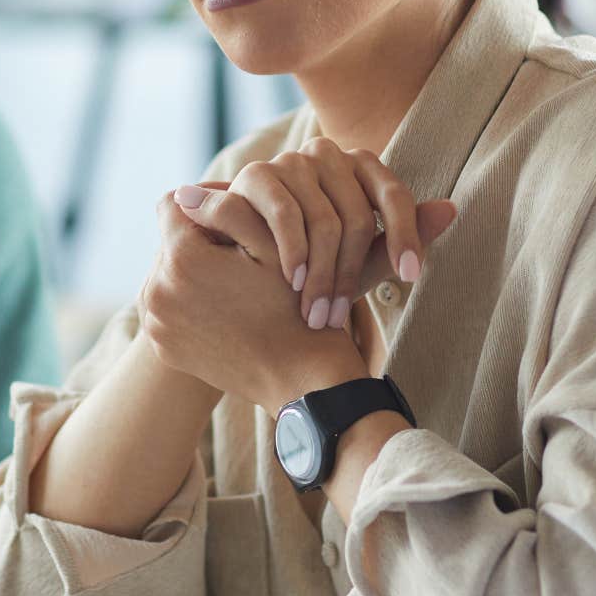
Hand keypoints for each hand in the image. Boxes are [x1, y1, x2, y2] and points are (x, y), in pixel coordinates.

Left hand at [141, 191, 450, 412]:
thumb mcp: (314, 254)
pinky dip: (195, 300)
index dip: (207, 201)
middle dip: (200, 234)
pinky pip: (171, 304)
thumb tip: (441, 203)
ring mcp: (155, 320)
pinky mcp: (162, 344)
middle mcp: (156, 288)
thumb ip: (331, 211)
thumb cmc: (313, 317)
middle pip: (170, 236)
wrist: (303, 396)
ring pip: (168, 269)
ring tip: (233, 270)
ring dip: (197, 267)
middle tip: (232, 240)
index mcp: (185, 255)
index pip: (175, 200)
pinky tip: (229, 302)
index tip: (233, 211)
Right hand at [188, 139, 441, 330]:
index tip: (412, 278)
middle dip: (349, 274)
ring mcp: (292, 160)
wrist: (239, 259)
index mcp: (360, 166)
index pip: (394, 195)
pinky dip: (292, 252)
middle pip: (357, 215)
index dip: (406, 236)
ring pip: (324, 220)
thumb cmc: (306, 260)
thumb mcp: (353, 259)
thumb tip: (453, 209)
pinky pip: (286, 213)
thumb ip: (393, 243)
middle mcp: (328, 153)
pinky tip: (292, 281)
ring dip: (320, 275)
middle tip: (338, 319)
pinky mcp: (256, 173)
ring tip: (315, 314)